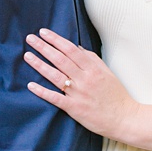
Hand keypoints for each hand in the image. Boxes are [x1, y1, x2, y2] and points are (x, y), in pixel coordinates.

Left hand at [25, 26, 136, 140]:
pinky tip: (31, 85)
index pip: (71, 49)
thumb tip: (77, 48)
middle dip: (43, 47)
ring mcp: (78, 93)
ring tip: (27, 55)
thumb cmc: (116, 95)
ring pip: (55, 76)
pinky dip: (42, 91)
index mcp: (93, 68)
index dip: (56, 40)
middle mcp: (84, 79)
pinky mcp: (74, 108)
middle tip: (30, 39)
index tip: (43, 32)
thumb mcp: (107, 72)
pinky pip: (55, 98)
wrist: (124, 118)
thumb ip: (92, 59)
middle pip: (60, 59)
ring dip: (39, 64)